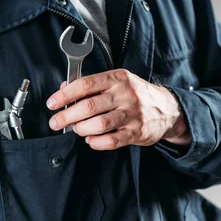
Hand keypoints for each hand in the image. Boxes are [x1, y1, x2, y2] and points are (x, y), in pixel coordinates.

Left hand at [46, 69, 191, 150]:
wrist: (168, 108)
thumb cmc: (136, 94)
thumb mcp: (117, 81)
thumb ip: (91, 85)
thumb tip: (64, 88)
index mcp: (117, 78)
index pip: (85, 84)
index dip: (65, 95)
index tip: (52, 103)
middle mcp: (125, 94)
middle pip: (89, 106)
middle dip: (67, 116)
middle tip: (56, 122)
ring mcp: (133, 114)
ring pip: (100, 124)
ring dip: (81, 129)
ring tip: (76, 130)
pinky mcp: (138, 132)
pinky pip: (112, 140)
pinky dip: (97, 142)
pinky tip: (91, 140)